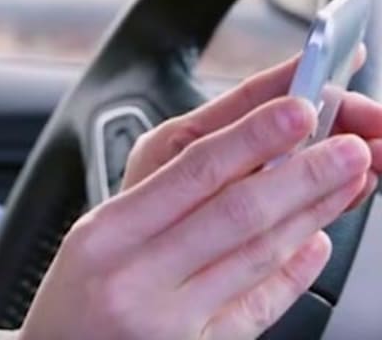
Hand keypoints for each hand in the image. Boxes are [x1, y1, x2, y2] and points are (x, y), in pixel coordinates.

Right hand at [19, 52, 381, 339]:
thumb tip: (244, 150)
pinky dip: (294, 274)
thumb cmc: (75, 296)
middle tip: (349, 145)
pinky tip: (317, 246)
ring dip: (312, 214)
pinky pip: (259, 309)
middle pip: (236, 213)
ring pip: (258, 257)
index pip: (192, 171)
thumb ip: (160, 196)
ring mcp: (171, 322)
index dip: (252, 135)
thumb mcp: (95, 236)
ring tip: (347, 182)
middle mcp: (137, 278)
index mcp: (106, 232)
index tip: (298, 107)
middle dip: (303, 174)